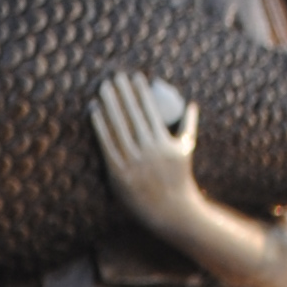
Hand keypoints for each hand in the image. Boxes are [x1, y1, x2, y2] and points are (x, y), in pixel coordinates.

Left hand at [90, 70, 199, 240]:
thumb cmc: (179, 178)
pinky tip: (94, 111)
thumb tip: (192, 104)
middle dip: (124, 93)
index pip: (150, 110)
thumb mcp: (187, 149)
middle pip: (133, 115)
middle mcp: (149, 150)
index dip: (141, 92)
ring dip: (110, 104)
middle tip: (115, 76)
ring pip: (118, 127)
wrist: (171, 211)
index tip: (135, 76)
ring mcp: (133, 162)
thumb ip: (189, 125)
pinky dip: (100, 126)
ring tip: (103, 88)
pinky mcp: (119, 173)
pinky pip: (107, 145)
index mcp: (164, 142)